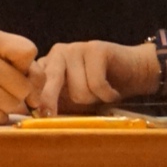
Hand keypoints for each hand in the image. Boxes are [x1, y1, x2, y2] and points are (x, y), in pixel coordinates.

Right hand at [0, 28, 35, 124]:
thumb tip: (35, 101)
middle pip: (22, 84)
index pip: (28, 51)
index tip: (16, 70)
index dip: (29, 67)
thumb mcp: (6, 60)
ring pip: (11, 103)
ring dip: (9, 107)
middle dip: (21, 93)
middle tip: (7, 90)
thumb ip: (32, 72)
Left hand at [28, 39, 145, 115]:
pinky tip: (112, 92)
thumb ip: (53, 104)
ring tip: (101, 94)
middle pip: (49, 83)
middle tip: (49, 115)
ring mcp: (76, 48)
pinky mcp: (96, 48)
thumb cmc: (99, 90)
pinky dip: (108, 95)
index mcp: (48, 65)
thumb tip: (32, 118)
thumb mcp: (72, 100)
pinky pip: (96, 84)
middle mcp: (58, 53)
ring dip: (94, 100)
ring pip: (78, 90)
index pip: (33, 82)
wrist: (134, 72)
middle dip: (50, 101)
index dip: (36, 101)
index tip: (39, 116)